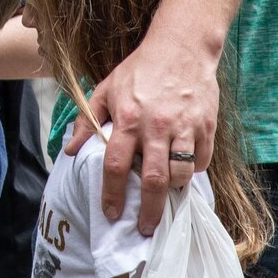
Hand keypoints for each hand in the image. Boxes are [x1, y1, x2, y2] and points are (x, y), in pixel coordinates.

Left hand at [65, 27, 218, 234]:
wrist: (181, 47)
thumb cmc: (139, 70)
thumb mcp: (105, 90)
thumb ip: (86, 121)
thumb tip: (71, 151)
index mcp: (127, 118)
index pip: (114, 165)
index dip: (111, 194)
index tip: (110, 213)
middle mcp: (156, 126)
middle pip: (152, 180)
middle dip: (147, 211)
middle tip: (144, 229)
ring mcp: (184, 127)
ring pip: (180, 174)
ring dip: (172, 191)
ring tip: (164, 198)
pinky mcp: (206, 126)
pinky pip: (200, 161)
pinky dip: (192, 171)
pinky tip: (183, 170)